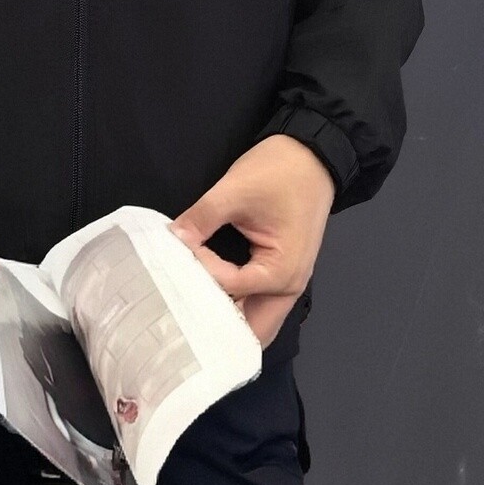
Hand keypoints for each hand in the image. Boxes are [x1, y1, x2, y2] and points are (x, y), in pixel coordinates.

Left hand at [168, 134, 334, 348]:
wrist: (313, 154)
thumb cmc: (280, 171)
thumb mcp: (235, 189)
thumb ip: (201, 219)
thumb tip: (169, 240)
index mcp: (281, 273)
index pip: (228, 288)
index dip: (198, 269)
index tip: (178, 249)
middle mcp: (288, 289)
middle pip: (249, 330)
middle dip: (214, 328)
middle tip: (177, 317)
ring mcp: (288, 284)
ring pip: (254, 321)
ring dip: (225, 321)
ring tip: (187, 312)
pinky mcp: (281, 274)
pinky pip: (256, 303)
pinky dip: (234, 306)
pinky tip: (206, 298)